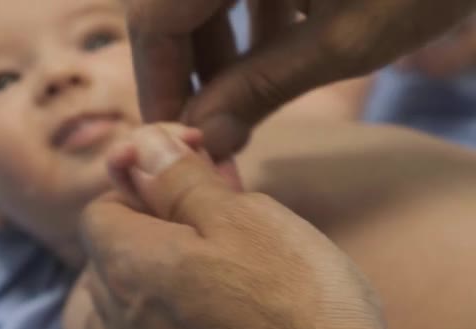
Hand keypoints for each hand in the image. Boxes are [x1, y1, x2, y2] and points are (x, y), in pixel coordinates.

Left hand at [79, 124, 387, 328]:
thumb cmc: (296, 301)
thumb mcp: (241, 219)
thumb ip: (178, 180)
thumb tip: (141, 144)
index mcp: (128, 267)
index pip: (101, 209)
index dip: (143, 184)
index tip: (189, 172)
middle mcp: (118, 318)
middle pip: (117, 249)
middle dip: (159, 216)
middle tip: (218, 199)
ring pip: (132, 289)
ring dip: (165, 255)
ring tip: (217, 244)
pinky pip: (145, 327)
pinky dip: (167, 299)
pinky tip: (203, 291)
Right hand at [121, 0, 475, 158]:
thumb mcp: (350, 36)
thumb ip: (265, 86)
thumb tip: (207, 137)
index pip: (154, 17)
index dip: (158, 84)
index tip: (173, 139)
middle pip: (169, 3)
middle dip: (187, 67)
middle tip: (210, 125)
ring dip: (215, 42)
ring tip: (244, 95)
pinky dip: (245, 10)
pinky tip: (277, 40)